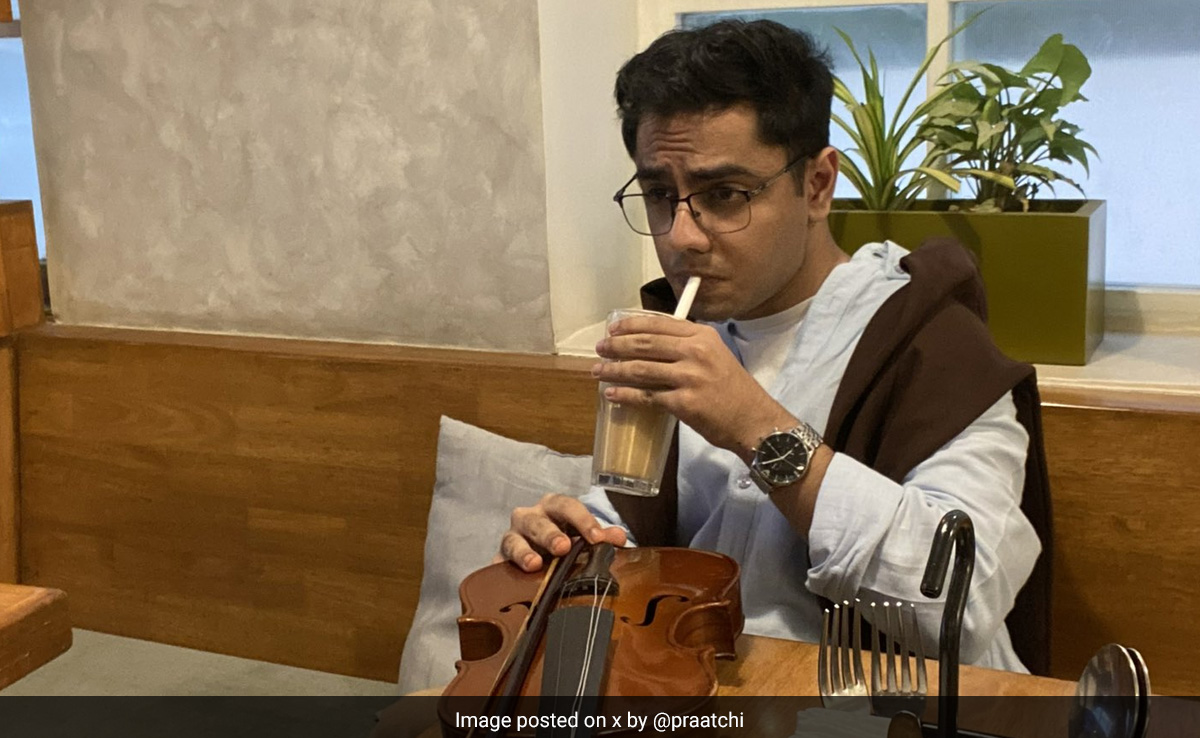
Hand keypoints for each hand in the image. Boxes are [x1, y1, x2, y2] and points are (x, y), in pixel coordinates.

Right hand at [494, 493, 627, 571]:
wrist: (533, 554)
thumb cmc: (562, 539)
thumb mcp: (581, 535)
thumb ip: (600, 536)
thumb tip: (620, 538)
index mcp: (553, 507)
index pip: (567, 506)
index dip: (583, 520)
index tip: (597, 539)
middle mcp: (529, 518)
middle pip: (538, 522)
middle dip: (550, 534)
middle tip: (563, 548)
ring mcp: (511, 538)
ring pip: (514, 541)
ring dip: (524, 552)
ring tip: (534, 564)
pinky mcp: (499, 560)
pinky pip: (498, 564)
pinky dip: (502, 571)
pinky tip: (512, 580)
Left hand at [592, 313, 795, 459]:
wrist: (754, 421)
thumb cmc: (734, 391)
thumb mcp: (717, 356)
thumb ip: (689, 347)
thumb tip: (652, 346)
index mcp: (703, 336)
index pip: (660, 324)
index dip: (632, 325)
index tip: (614, 329)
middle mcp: (695, 352)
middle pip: (645, 344)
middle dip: (617, 346)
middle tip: (600, 350)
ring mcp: (689, 377)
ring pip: (641, 369)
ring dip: (614, 370)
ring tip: (598, 371)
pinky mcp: (683, 402)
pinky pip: (646, 396)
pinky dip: (625, 395)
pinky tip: (612, 394)